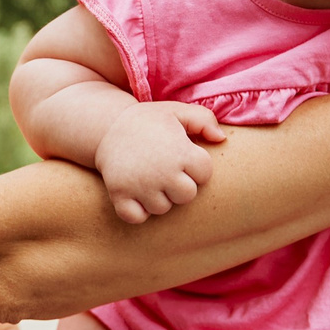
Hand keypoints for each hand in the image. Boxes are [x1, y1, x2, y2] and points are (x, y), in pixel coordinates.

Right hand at [94, 101, 226, 223]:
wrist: (107, 127)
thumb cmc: (148, 121)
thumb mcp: (177, 111)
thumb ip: (204, 119)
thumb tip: (221, 139)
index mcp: (181, 152)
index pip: (204, 175)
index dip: (195, 167)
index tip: (182, 157)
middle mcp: (162, 171)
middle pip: (186, 196)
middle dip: (179, 185)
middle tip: (166, 171)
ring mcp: (140, 185)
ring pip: (162, 208)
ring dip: (158, 197)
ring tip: (150, 179)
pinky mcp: (120, 195)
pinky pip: (137, 217)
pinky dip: (137, 211)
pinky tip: (136, 194)